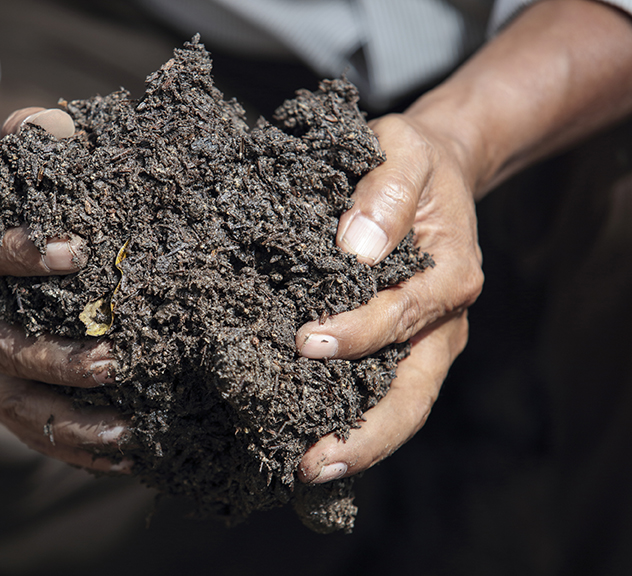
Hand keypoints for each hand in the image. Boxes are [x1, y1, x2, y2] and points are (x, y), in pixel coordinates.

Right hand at [0, 108, 129, 472]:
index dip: (20, 253)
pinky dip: (70, 444)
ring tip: (129, 428)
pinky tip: (120, 453)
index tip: (79, 252)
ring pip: (13, 401)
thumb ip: (27, 135)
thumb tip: (72, 123)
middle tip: (117, 358)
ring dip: (71, 418)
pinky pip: (24, 427)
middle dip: (57, 356)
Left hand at [296, 113, 483, 482]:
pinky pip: (382, 392)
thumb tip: (354, 248)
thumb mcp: (403, 149)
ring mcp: (426, 341)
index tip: (306, 340)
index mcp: (451, 274)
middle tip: (313, 461)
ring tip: (307, 470)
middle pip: (415, 392)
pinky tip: (309, 440)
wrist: (434, 172)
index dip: (359, 332)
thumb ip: (385, 191)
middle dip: (367, 432)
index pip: (405, 314)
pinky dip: (352, 422)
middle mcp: (443, 320)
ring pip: (402, 406)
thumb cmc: (413, 160)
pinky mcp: (403, 348)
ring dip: (360, 443)